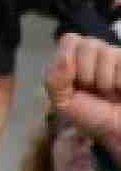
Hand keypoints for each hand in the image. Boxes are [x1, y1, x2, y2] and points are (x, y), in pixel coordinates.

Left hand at [46, 32, 120, 158]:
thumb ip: (55, 78)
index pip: (70, 39)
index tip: (73, 82)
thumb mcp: (63, 101)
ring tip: (107, 92)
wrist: (117, 130)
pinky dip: (118, 82)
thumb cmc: (91, 115)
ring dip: (104, 80)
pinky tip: (119, 89)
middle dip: (87, 74)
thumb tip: (65, 57)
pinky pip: (120, 61)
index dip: (70, 59)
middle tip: (92, 90)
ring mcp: (114, 56)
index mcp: (72, 59)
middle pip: (88, 44)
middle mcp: (93, 53)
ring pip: (105, 52)